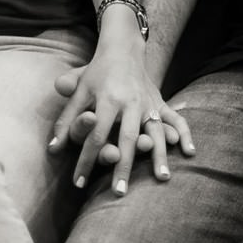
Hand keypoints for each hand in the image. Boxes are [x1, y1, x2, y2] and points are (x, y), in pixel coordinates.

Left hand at [49, 64, 194, 191]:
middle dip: (123, 166)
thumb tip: (52, 149)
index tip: (78, 183)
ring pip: (155, 131)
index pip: (96, 134)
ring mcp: (149, 102)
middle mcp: (131, 101)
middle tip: (119, 193)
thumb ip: (66, 120)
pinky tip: (190, 152)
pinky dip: (184, 133)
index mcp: (108, 98)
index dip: (86, 159)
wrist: (123, 50)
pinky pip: (175, 118)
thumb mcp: (79, 91)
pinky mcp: (161, 102)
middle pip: (127, 137)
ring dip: (159, 155)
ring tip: (162, 178)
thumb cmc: (96, 74)